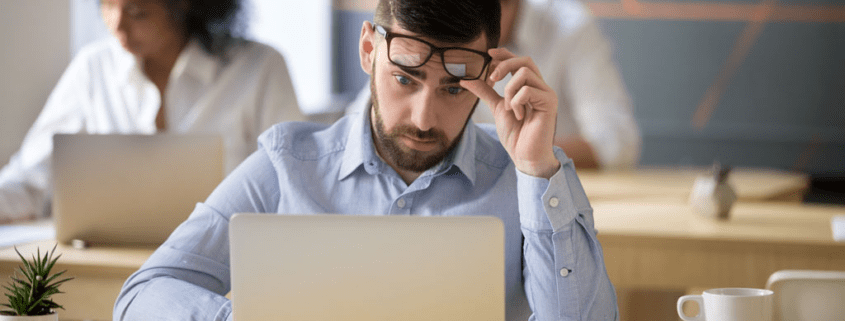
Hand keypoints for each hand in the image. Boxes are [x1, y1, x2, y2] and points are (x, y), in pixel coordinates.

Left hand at [461, 48, 559, 177]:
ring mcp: (547, 94)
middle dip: (505, 65)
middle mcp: (541, 87)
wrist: (525, 156)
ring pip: (524, 73)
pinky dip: (516, 102)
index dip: (505, 53)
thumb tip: (466, 79)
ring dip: (509, 90)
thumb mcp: (497, 108)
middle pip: (525, 60)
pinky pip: (527, 90)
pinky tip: (519, 115)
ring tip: (509, 108)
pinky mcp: (549, 102)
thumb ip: (486, 92)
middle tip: (491, 79)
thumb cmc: (516, 135)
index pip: (520, 61)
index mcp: (530, 87)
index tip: (489, 53)